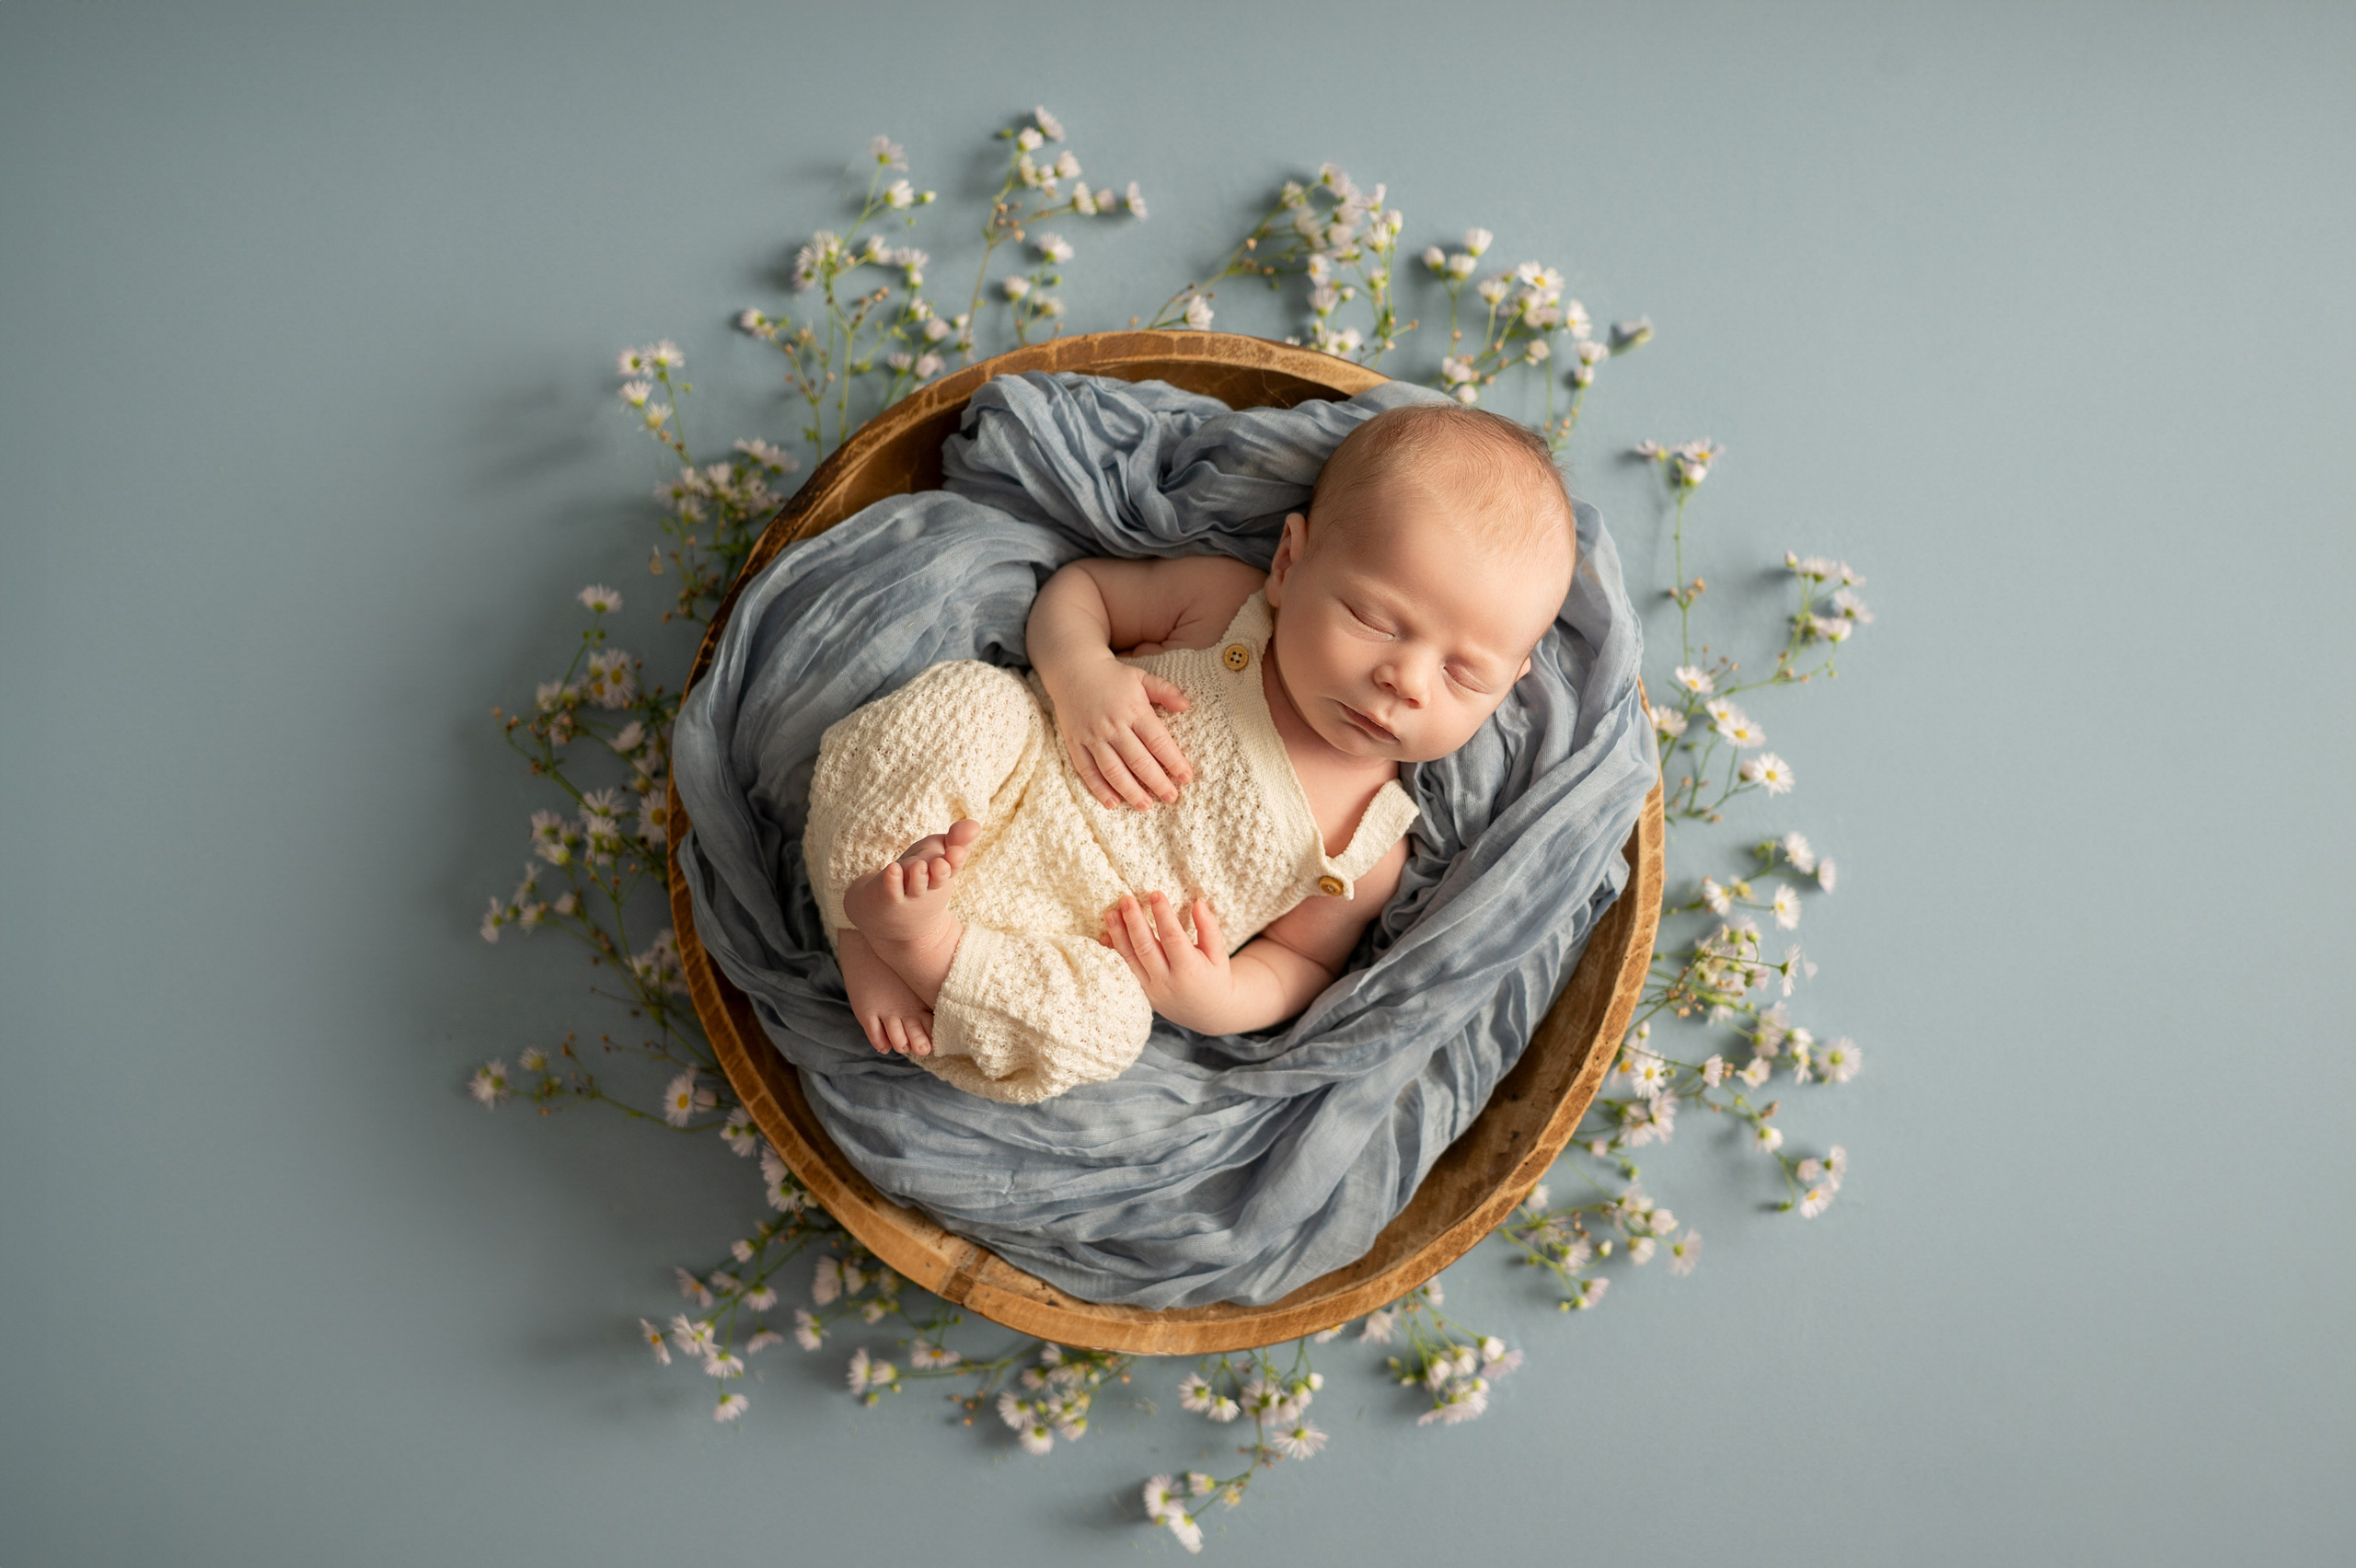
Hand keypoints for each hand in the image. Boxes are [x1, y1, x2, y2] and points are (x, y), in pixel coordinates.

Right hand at [1048, 656, 1193, 809]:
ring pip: (1113, 770)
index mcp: (1133, 709)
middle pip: (1138, 760)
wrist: (1072, 669)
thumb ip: (1165, 691)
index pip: (1158, 741)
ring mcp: (1092, 736)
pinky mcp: (1076, 744)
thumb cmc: (1112, 676)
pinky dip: (1099, 789)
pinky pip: (1087, 771)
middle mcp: (1113, 725)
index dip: (1173, 761)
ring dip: (1130, 791)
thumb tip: (1187, 706)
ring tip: (1145, 806)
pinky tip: (1113, 803)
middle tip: (1171, 798)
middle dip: (1156, 782)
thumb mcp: (1141, 677)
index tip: (1186, 777)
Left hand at [1101, 892, 1233, 1030]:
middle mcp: (1168, 982)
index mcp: (1190, 971)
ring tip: (1110, 913)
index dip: (1163, 916)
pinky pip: (1127, 968)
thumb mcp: (1219, 955)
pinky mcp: (1143, 990)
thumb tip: (1198, 903)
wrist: (1208, 1013)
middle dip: (1134, 922)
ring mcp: (1152, 988)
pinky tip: (1105, 935)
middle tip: (1125, 899)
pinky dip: (1116, 951)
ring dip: (1119, 934)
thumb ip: (1209, 929)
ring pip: (1132, 958)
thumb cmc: (1215, 978)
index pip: (1173, 939)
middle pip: (1146, 947)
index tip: (1155, 894)